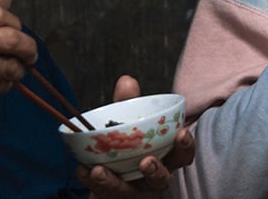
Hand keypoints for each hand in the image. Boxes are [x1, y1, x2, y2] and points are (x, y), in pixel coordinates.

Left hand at [78, 75, 194, 197]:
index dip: (185, 146)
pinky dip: (90, 182)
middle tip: (146, 161)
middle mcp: (152, 180)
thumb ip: (128, 105)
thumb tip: (126, 80)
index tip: (182, 133)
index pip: (182, 155)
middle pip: (161, 180)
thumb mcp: (129, 126)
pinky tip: (82, 170)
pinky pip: (102, 194)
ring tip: (99, 170)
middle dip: (155, 171)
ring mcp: (133, 193)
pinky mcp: (113, 198)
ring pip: (127, 192)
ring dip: (113, 182)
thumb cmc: (127, 148)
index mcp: (164, 159)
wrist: (109, 178)